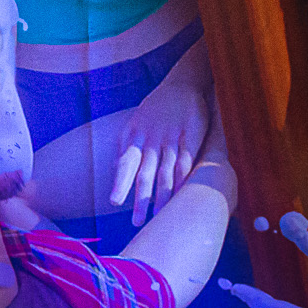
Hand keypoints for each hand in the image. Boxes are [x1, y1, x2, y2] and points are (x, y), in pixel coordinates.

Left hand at [110, 65, 211, 224]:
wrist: (181, 86)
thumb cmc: (155, 111)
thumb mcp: (135, 125)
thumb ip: (128, 147)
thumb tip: (115, 168)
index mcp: (135, 138)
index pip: (126, 164)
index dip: (121, 183)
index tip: (114, 202)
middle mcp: (152, 141)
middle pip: (145, 174)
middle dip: (141, 198)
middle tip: (136, 221)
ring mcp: (172, 139)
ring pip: (166, 172)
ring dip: (163, 195)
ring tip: (160, 215)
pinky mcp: (192, 135)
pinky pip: (187, 160)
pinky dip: (184, 177)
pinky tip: (182, 193)